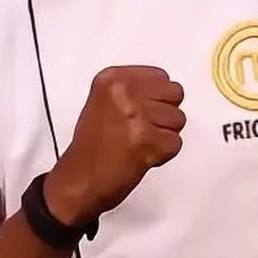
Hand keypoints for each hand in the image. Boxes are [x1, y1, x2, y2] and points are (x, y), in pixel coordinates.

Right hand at [44, 65, 185, 225]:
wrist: (79, 181)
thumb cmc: (92, 146)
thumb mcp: (104, 101)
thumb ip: (133, 89)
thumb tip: (166, 90)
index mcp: (112, 78)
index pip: (161, 76)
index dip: (157, 98)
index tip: (141, 111)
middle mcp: (123, 92)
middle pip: (174, 94)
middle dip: (165, 114)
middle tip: (143, 129)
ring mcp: (135, 116)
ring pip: (178, 119)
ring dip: (164, 135)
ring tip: (138, 143)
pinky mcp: (146, 141)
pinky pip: (176, 143)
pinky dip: (163, 154)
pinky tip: (141, 156)